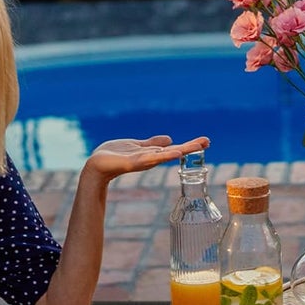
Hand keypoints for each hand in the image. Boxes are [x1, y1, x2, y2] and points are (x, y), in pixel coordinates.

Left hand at [84, 135, 210, 184]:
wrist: (97, 165)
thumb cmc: (115, 156)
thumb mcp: (137, 146)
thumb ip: (152, 143)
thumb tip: (170, 139)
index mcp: (153, 153)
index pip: (176, 148)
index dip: (190, 144)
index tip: (206, 140)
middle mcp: (151, 158)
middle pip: (175, 151)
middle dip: (190, 147)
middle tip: (207, 141)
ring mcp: (143, 161)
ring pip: (164, 155)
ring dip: (178, 151)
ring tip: (192, 147)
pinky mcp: (132, 162)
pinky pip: (149, 158)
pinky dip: (162, 155)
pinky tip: (173, 152)